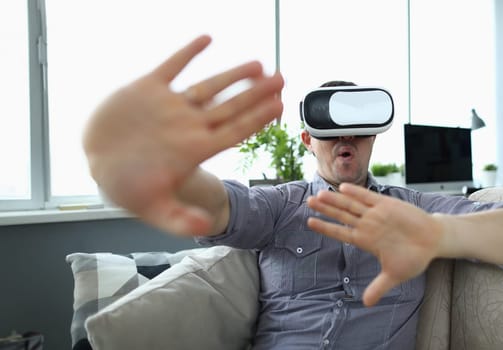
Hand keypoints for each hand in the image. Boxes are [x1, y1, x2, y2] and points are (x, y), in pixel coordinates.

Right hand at [83, 35, 283, 234]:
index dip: (257, 119)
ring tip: (258, 64)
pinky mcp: (147, 90)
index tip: (278, 106)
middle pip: (230, 107)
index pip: (234, 131)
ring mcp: (169, 106)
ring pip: (207, 86)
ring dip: (232, 74)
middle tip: (282, 79)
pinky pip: (171, 67)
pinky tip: (207, 39)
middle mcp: (187, 125)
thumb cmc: (129, 188)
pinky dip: (187, 53)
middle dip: (257, 93)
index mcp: (194, 149)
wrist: (101, 165)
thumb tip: (206, 227)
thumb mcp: (154, 209)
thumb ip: (180, 219)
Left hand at [307, 183, 443, 306]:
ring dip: (336, 199)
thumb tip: (367, 304)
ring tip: (320, 194)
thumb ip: (379, 287)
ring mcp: (377, 214)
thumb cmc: (414, 257)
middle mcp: (368, 225)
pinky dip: (357, 193)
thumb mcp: (394, 276)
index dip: (326, 228)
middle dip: (326, 209)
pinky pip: (369, 198)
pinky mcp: (388, 205)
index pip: (341, 233)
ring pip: (352, 205)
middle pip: (342, 215)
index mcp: (367, 241)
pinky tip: (343, 188)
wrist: (433, 241)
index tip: (310, 222)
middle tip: (309, 202)